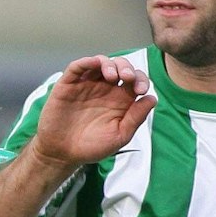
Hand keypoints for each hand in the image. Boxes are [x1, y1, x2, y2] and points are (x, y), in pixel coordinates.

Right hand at [32, 54, 156, 171]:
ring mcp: (86, 85)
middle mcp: (104, 89)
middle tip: (128, 78)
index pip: (135, 80)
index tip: (141, 91)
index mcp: (120, 99)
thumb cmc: (92, 147)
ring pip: (100, 62)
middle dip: (127, 68)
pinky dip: (86, 61)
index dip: (141, 79)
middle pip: (120, 66)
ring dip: (109, 63)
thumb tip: (152, 98)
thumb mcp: (120, 135)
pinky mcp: (68, 85)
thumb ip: (136, 117)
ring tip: (112, 76)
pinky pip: (77, 67)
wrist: (62, 154)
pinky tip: (95, 64)